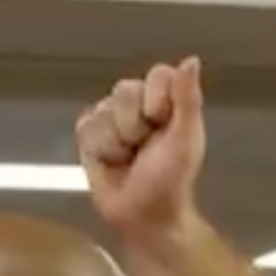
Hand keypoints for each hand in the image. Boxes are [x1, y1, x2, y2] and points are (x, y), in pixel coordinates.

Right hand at [76, 57, 207, 248]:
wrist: (142, 216)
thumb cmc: (170, 181)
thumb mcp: (186, 139)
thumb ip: (188, 99)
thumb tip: (191, 60)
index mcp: (168, 101)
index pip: (157, 75)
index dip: (156, 100)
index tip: (162, 124)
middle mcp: (139, 105)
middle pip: (125, 90)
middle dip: (133, 124)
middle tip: (143, 148)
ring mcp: (112, 119)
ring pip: (103, 110)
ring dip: (115, 141)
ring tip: (126, 158)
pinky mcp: (89, 137)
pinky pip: (85, 125)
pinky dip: (97, 147)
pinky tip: (109, 160)